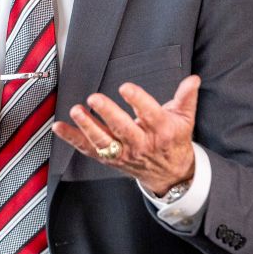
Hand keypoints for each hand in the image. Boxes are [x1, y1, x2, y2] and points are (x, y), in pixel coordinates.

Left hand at [52, 75, 199, 196]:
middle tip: (94, 98)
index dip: (137, 100)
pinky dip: (72, 139)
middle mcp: (141, 144)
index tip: (125, 87)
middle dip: (107, 114)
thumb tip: (193, 79)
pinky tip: (59, 127)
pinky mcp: (110, 158)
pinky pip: (88, 149)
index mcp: (161, 131)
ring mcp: (124, 153)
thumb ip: (186, 97)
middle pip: (123, 129)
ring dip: (87, 126)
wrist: (170, 174)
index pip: (149, 114)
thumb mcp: (185, 119)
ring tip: (76, 111)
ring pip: (103, 142)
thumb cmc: (174, 140)